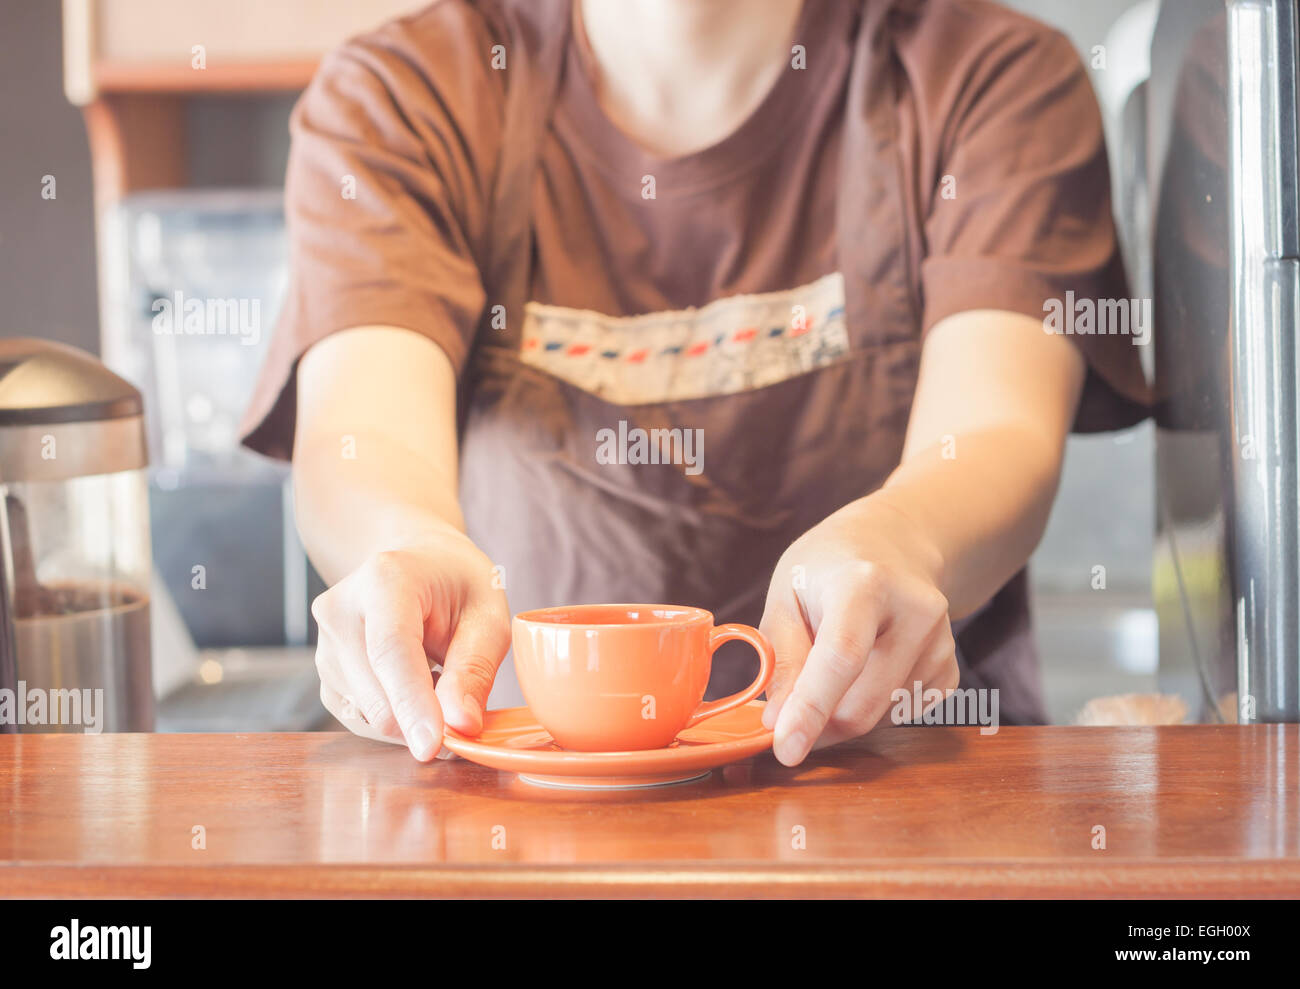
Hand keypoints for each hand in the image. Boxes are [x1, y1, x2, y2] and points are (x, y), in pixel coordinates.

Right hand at [311, 527, 509, 760]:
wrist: (419, 563)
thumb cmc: (458, 585)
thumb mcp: (488, 615)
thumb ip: (475, 669)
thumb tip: (460, 725)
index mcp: (385, 580)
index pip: (391, 650)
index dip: (412, 704)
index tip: (433, 748)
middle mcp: (341, 610)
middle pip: (374, 692)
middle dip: (422, 721)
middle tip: (465, 720)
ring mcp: (324, 643)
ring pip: (366, 713)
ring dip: (410, 720)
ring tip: (440, 682)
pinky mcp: (325, 672)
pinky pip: (359, 718)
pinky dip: (395, 720)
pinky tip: (417, 692)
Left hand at [759, 497, 958, 765]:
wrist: (891, 547)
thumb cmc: (825, 572)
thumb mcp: (786, 596)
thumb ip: (782, 658)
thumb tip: (778, 722)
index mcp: (865, 583)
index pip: (842, 657)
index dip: (811, 709)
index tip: (785, 751)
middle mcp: (915, 611)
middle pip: (864, 702)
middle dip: (818, 727)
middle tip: (786, 723)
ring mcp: (941, 642)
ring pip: (881, 717)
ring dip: (842, 715)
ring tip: (828, 672)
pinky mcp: (951, 668)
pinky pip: (903, 716)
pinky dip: (873, 710)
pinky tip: (864, 672)